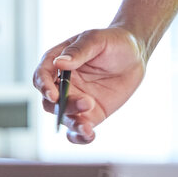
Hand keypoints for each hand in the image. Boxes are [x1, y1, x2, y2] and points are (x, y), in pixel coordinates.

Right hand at [32, 27, 147, 144]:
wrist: (136, 55)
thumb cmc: (113, 41)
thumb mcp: (97, 40)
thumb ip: (79, 51)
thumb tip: (60, 63)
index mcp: (57, 62)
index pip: (41, 76)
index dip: (43, 86)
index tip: (53, 95)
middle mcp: (62, 84)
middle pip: (50, 101)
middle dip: (63, 106)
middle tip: (86, 102)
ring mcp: (75, 100)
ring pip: (63, 117)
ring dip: (73, 123)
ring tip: (88, 127)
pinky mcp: (90, 114)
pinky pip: (78, 129)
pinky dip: (79, 136)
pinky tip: (89, 136)